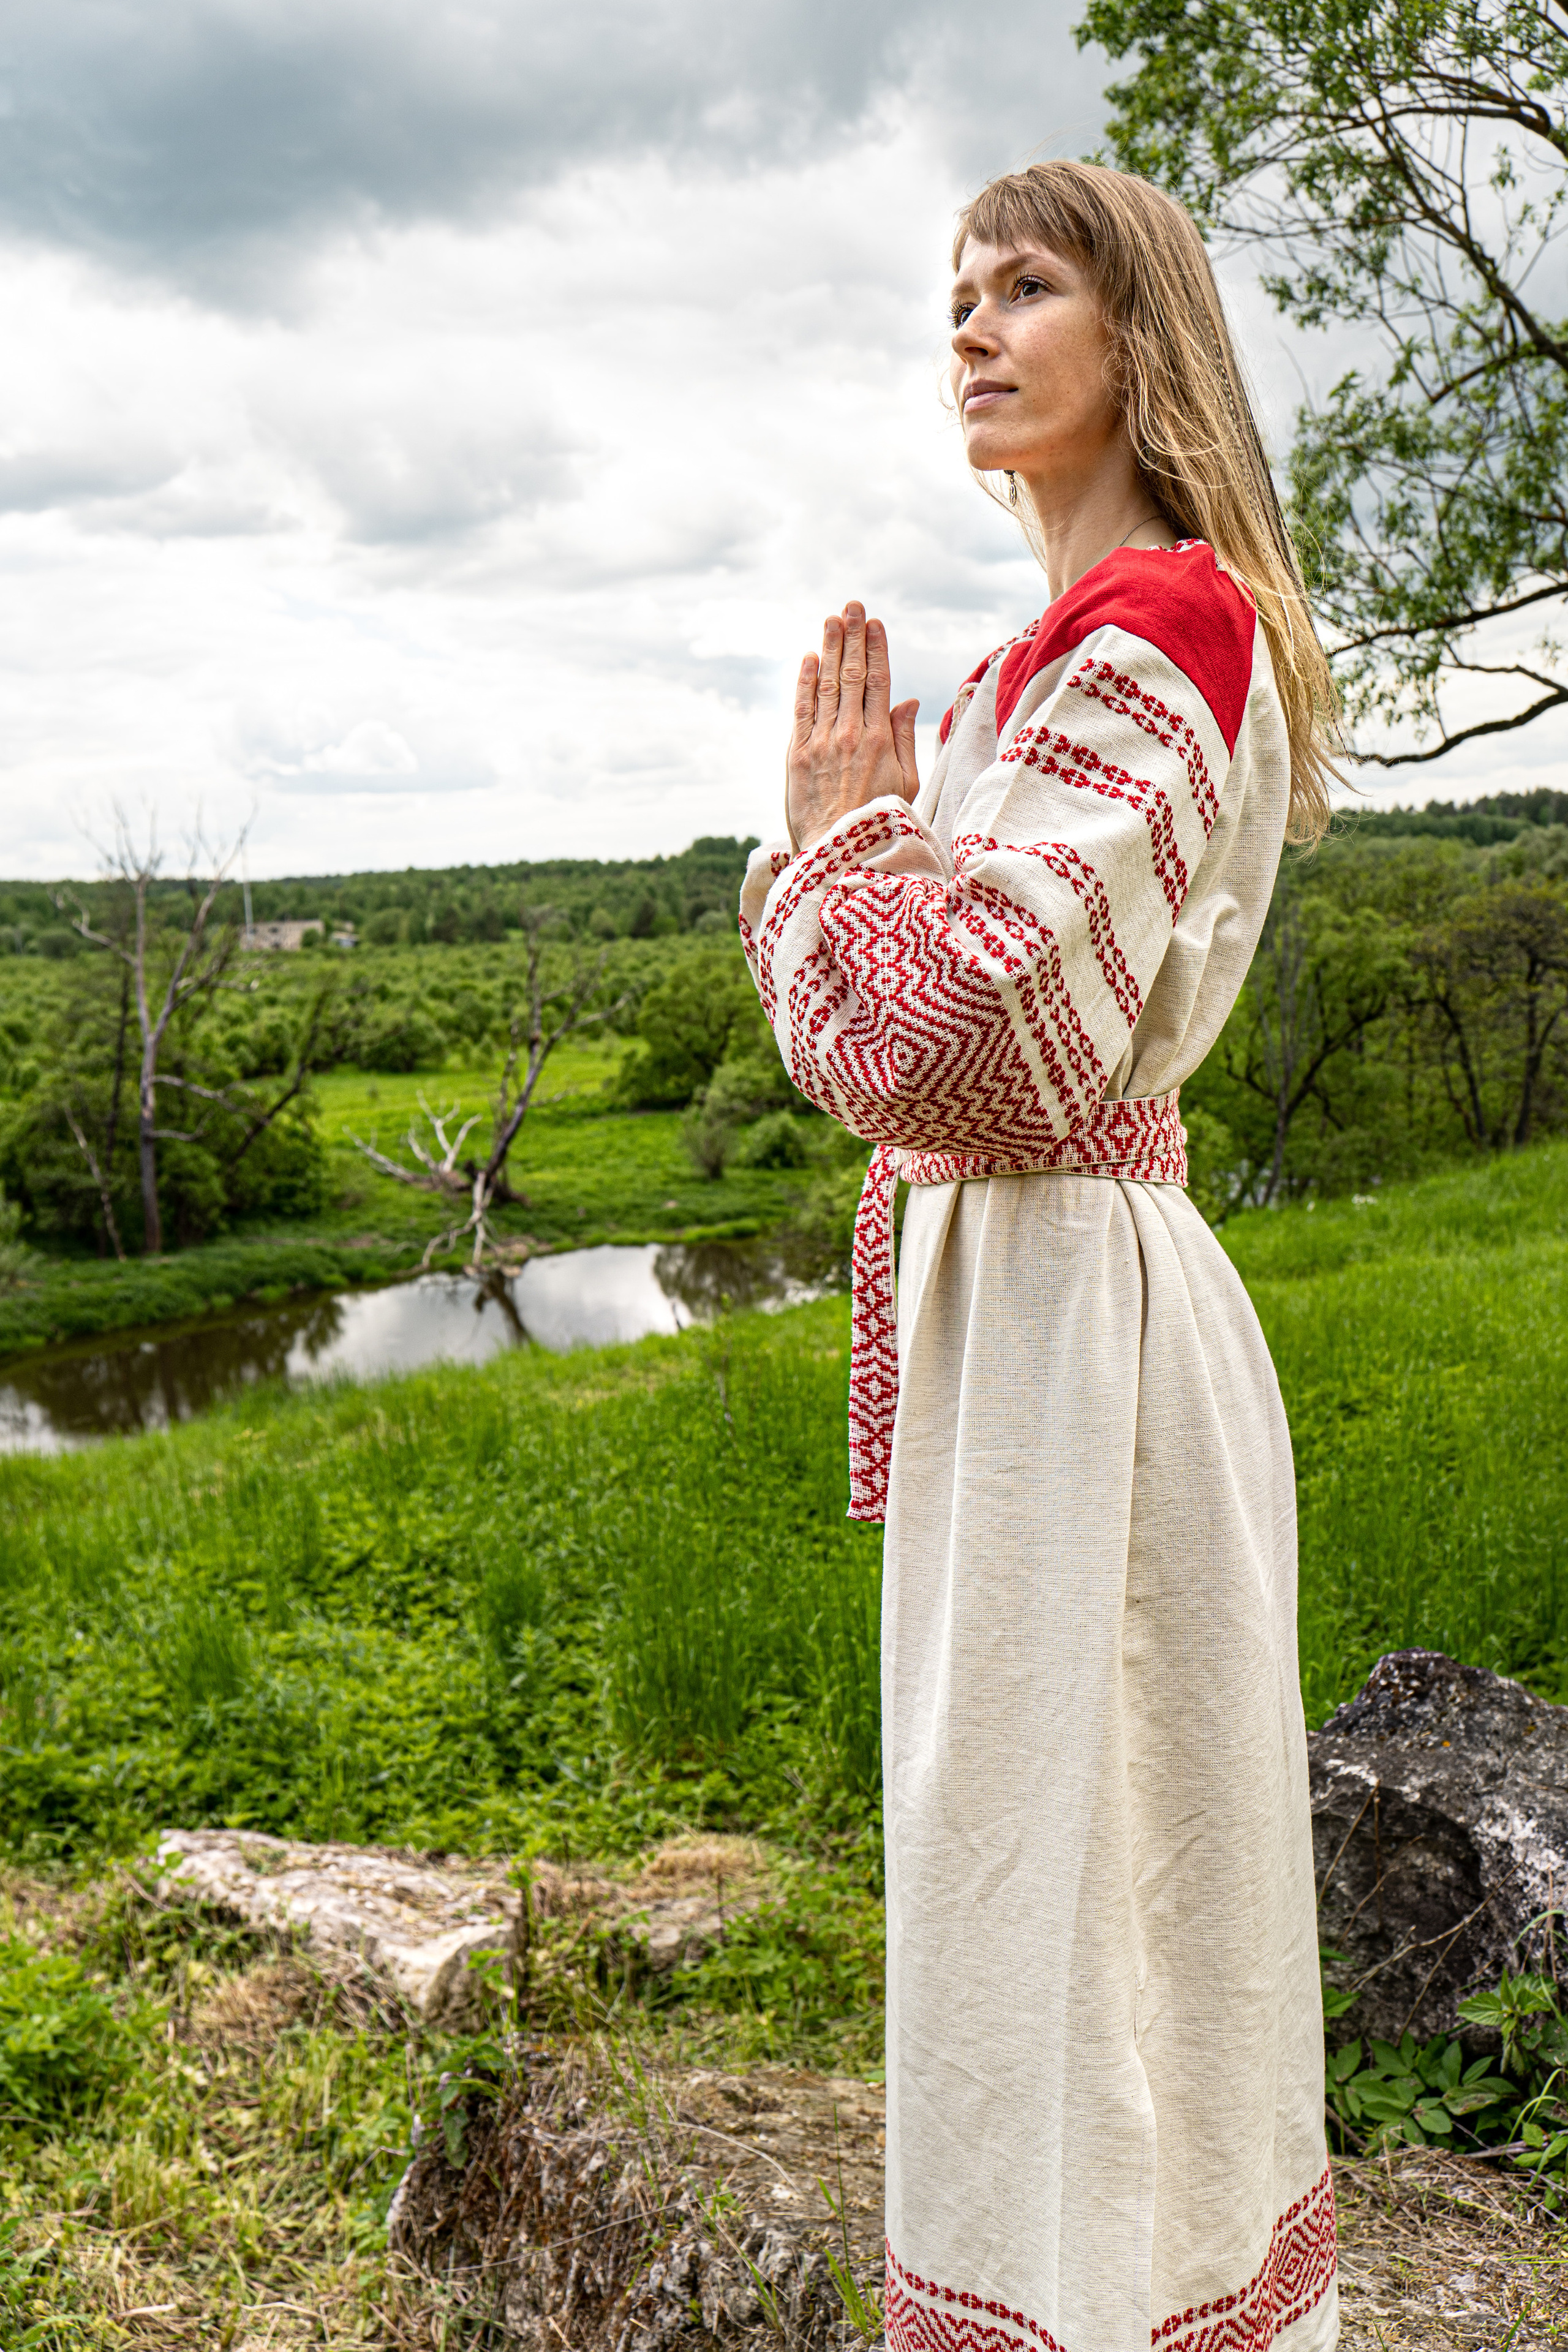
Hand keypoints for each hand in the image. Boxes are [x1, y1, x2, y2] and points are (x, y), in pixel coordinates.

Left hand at [786, 602, 918, 852]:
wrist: (840, 855)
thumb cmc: (880, 821)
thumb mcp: (907, 782)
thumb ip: (906, 739)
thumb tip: (908, 700)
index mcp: (880, 740)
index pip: (878, 682)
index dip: (876, 649)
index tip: (874, 623)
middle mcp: (850, 735)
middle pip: (851, 675)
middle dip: (852, 637)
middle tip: (851, 606)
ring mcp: (821, 743)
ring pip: (825, 686)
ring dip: (828, 649)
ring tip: (832, 619)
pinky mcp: (797, 756)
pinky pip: (802, 710)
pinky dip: (805, 682)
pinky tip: (808, 658)